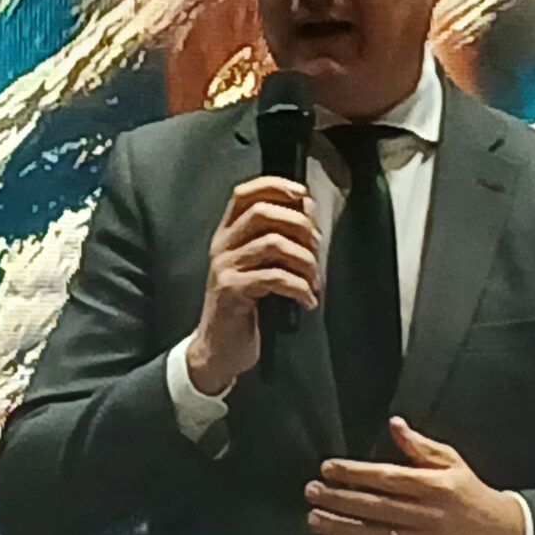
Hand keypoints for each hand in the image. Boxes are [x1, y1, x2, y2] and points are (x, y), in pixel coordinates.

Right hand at [183, 176, 320, 395]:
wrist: (218, 349)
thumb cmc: (244, 307)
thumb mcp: (257, 268)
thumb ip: (274, 241)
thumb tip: (306, 215)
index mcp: (228, 235)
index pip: (245, 194)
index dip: (274, 185)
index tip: (302, 194)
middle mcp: (222, 246)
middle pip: (262, 213)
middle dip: (298, 225)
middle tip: (315, 247)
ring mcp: (224, 267)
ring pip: (272, 244)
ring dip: (304, 261)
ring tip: (314, 281)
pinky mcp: (231, 291)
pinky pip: (273, 277)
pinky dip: (299, 287)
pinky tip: (307, 300)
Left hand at [307, 417, 526, 534]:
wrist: (500, 534)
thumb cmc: (470, 492)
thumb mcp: (452, 462)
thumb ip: (420, 446)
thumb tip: (394, 424)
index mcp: (435, 487)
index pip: (388, 478)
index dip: (355, 473)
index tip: (328, 468)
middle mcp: (428, 516)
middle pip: (376, 508)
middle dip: (339, 499)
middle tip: (311, 491)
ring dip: (340, 529)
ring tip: (314, 519)